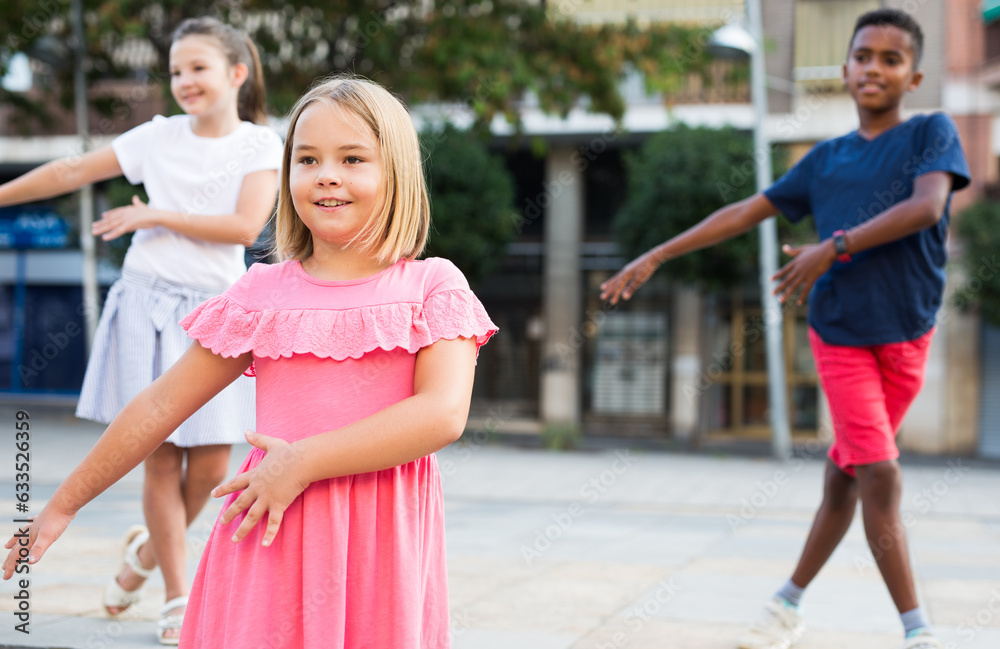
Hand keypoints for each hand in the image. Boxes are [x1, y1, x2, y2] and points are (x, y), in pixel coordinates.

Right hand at [2, 505, 74, 579]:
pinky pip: (33, 522)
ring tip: (7, 546)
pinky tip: (30, 519)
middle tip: (3, 568)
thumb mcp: (48, 538)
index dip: (12, 567)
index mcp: (30, 538)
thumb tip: (28, 562)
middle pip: (17, 547)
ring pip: (22, 535)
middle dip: (10, 559)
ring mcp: (37, 524)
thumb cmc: (56, 521)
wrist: (64, 504)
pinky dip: (29, 523)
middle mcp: (31, 532)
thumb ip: (38, 550)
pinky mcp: (45, 518)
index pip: (18, 555)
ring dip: (15, 541)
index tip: (6, 577)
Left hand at [92, 195, 155, 240]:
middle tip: (93, 226)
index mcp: (127, 210)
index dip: (108, 214)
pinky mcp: (129, 225)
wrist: (157, 216)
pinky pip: (118, 231)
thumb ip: (137, 203)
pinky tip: (105, 238)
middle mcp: (124, 213)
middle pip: (111, 219)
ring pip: (111, 225)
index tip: (102, 216)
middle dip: (101, 223)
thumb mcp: (142, 207)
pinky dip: (111, 235)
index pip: (116, 212)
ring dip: (102, 229)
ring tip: (94, 233)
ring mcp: (126, 219)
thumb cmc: (151, 213)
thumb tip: (135, 197)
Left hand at [212, 430, 308, 546]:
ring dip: (243, 529)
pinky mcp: (279, 505)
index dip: (223, 489)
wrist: (302, 461)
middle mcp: (258, 488)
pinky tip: (264, 545)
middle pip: (240, 503)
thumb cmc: (289, 452)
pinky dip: (269, 534)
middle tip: (221, 524)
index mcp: (255, 475)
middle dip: (229, 514)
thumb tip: (246, 430)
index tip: (213, 494)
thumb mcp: (271, 443)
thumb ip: (257, 439)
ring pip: (252, 516)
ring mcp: (267, 498)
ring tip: (234, 540)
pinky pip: (274, 523)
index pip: (235, 483)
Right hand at [600, 250, 662, 304]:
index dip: (615, 295)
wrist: (653, 257)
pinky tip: (619, 280)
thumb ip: (631, 288)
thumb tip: (624, 297)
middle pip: (614, 282)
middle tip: (602, 297)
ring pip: (616, 278)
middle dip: (609, 290)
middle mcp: (624, 271)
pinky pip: (621, 275)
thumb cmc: (647, 269)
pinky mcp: (631, 268)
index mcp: (625, 274)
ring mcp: (627, 269)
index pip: (618, 287)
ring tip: (603, 287)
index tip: (612, 302)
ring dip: (610, 283)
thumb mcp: (640, 280)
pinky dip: (617, 279)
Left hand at [772, 240, 836, 304]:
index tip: (769, 280)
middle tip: (771, 294)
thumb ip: (793, 251)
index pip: (783, 270)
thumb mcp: (802, 249)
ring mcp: (804, 274)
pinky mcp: (812, 278)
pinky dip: (802, 296)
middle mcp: (798, 269)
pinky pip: (806, 289)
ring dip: (787, 294)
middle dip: (779, 288)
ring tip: (781, 300)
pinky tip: (799, 303)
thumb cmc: (816, 249)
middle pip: (786, 280)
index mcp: (795, 262)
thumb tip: (783, 247)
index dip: (777, 275)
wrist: (828, 251)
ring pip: (793, 286)